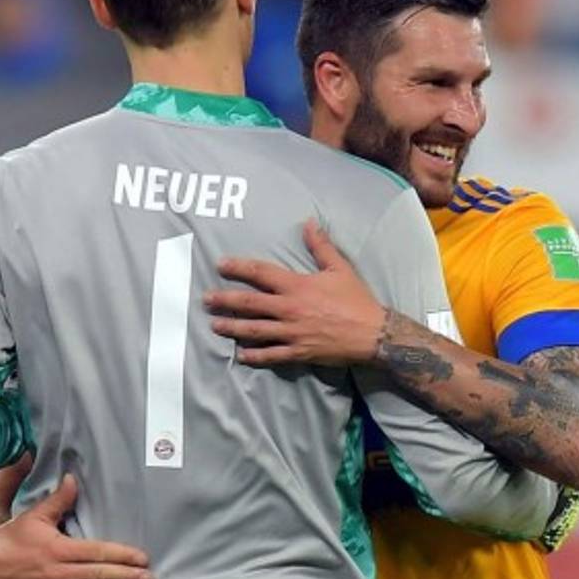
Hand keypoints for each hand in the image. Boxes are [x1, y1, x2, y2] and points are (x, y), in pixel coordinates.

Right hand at [0, 473, 153, 578]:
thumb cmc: (15, 534)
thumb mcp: (36, 513)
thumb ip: (59, 499)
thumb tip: (73, 478)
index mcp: (58, 549)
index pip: (97, 553)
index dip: (122, 556)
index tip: (142, 558)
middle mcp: (57, 572)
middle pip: (98, 575)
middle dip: (126, 577)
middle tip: (149, 578)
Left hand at [206, 219, 386, 365]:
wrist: (372, 333)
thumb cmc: (356, 299)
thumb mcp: (340, 268)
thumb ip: (320, 246)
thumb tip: (308, 223)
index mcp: (297, 286)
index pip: (261, 273)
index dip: (238, 268)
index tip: (220, 264)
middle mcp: (289, 309)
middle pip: (249, 304)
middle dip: (225, 301)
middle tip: (206, 300)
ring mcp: (292, 333)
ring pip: (254, 330)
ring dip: (232, 328)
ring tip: (214, 325)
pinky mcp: (298, 352)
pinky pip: (271, 355)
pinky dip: (254, 355)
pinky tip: (241, 355)